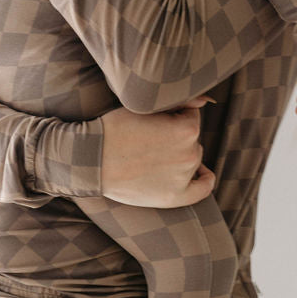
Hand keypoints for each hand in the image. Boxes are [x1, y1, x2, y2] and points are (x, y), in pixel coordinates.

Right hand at [99, 96, 217, 206]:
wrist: (90, 160)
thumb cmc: (115, 128)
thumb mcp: (146, 107)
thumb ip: (180, 102)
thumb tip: (206, 100)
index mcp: (187, 130)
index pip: (190, 117)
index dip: (173, 117)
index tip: (155, 122)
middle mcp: (190, 154)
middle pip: (192, 140)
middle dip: (176, 137)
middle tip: (150, 139)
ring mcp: (183, 177)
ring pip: (192, 159)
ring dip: (180, 154)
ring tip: (153, 154)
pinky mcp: (174, 197)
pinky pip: (202, 188)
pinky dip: (205, 179)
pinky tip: (203, 173)